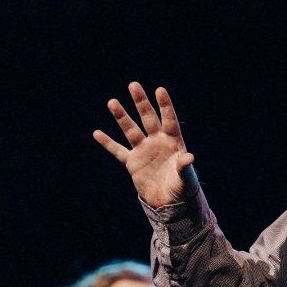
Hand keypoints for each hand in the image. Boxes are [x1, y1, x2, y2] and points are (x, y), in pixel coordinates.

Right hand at [93, 82, 198, 207]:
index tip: (159, 90)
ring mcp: (143, 150)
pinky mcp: (132, 162)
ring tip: (112, 102)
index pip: (169, 120)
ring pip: (130, 130)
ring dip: (121, 117)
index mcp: (172, 142)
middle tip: (133, 85)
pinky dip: (108, 143)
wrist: (168, 201)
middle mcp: (157, 141)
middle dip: (141, 103)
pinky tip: (97, 133)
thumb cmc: (182, 187)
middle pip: (148, 118)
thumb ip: (184, 166)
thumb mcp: (185, 178)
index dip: (165, 106)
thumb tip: (188, 157)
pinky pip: (118, 150)